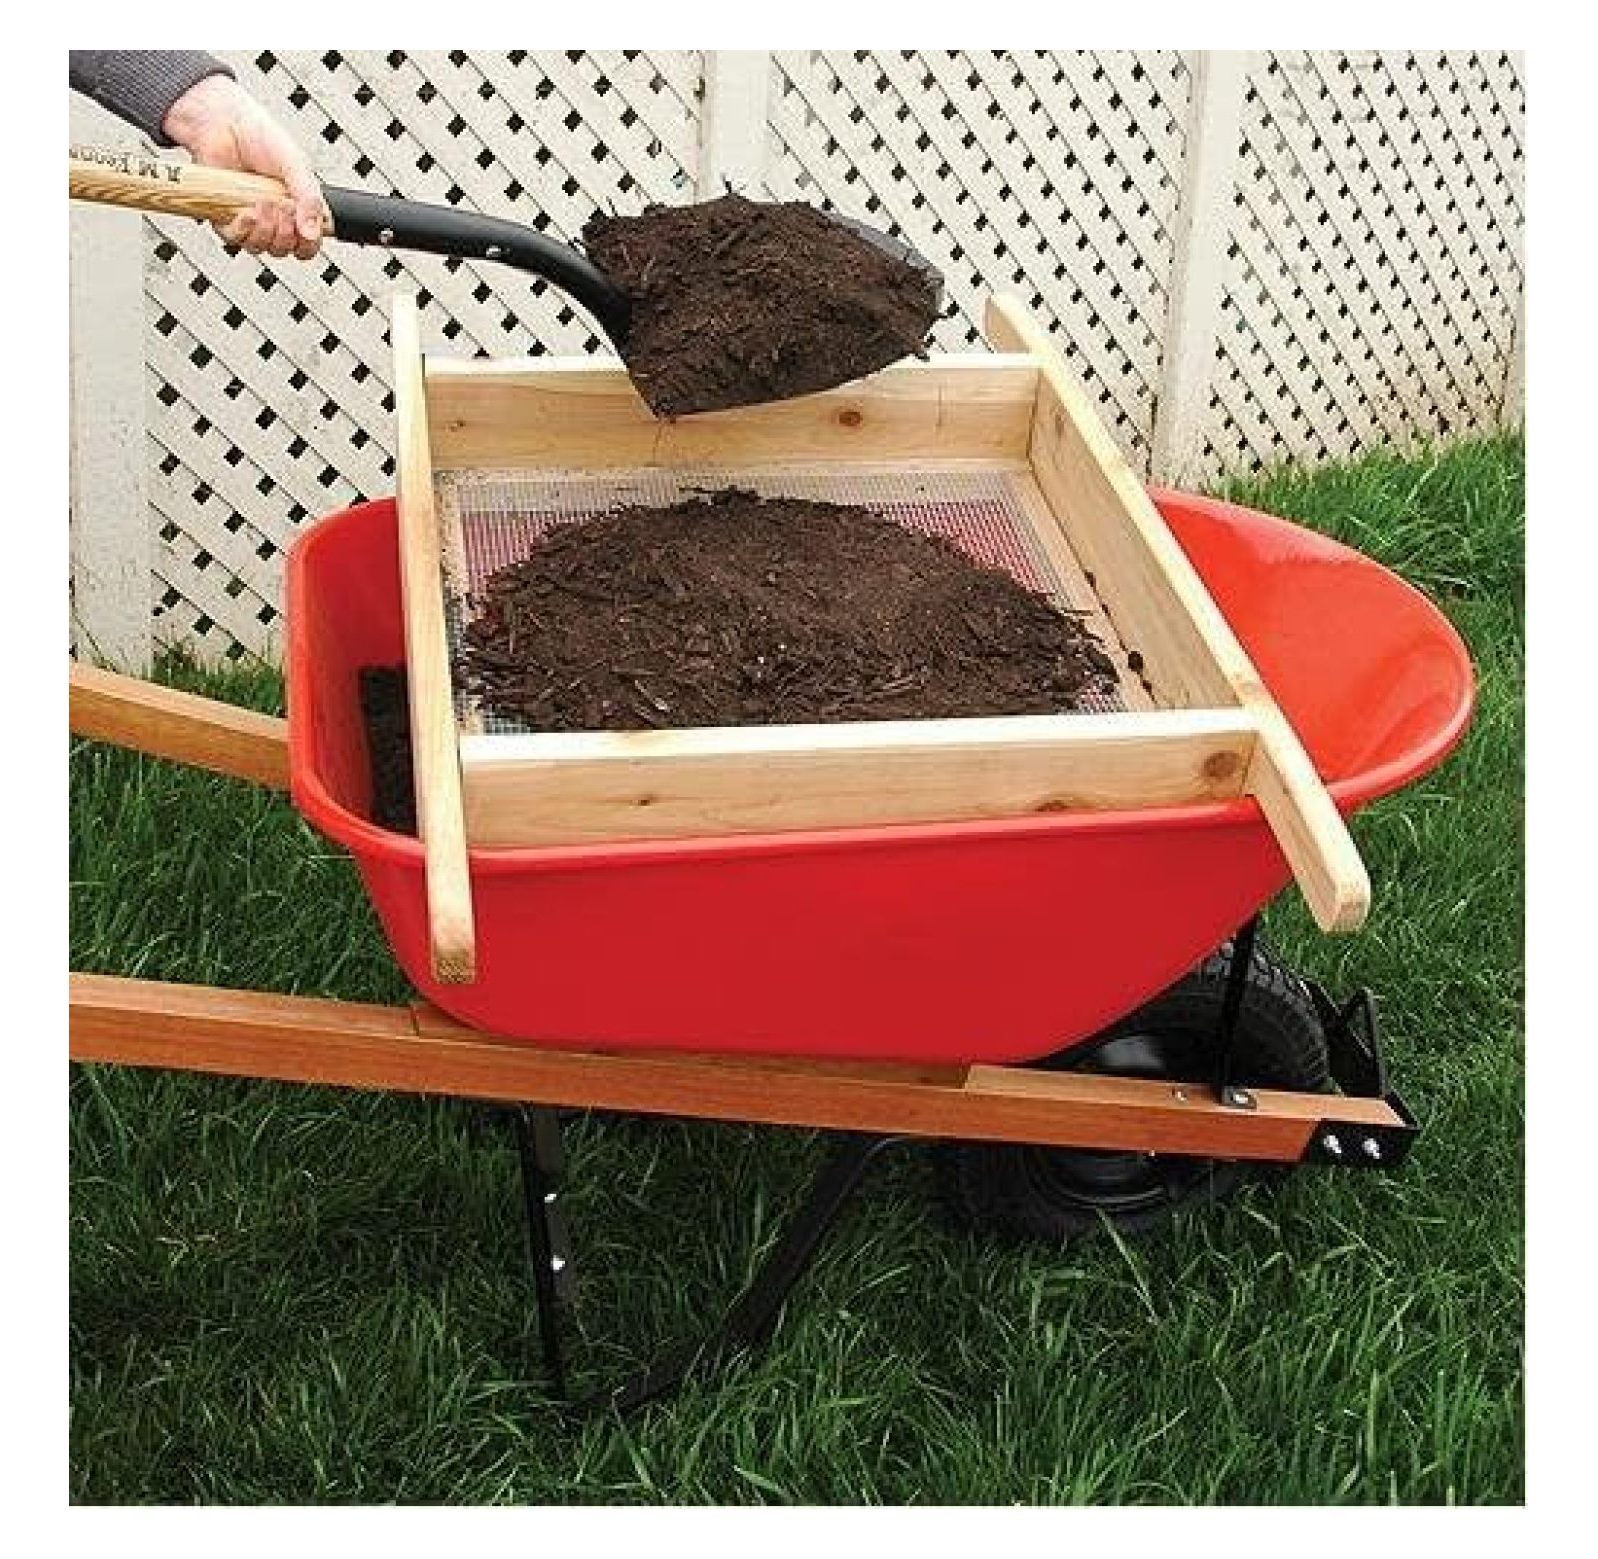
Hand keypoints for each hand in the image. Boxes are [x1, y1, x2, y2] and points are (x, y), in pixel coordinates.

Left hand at [161, 74, 325, 258]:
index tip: (304, 227)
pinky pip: (235, 239)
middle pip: (283, 249)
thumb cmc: (258, 136)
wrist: (223, 123)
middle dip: (285, 233)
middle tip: (283, 207)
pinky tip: (247, 212)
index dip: (307, 245)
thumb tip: (313, 232)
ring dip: (265, 230)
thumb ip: (310, 199)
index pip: (307, 245)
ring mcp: (249, 218)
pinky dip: (243, 229)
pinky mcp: (225, 216)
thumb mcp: (296, 166)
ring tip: (263, 204)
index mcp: (296, 207)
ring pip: (261, 247)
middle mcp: (273, 216)